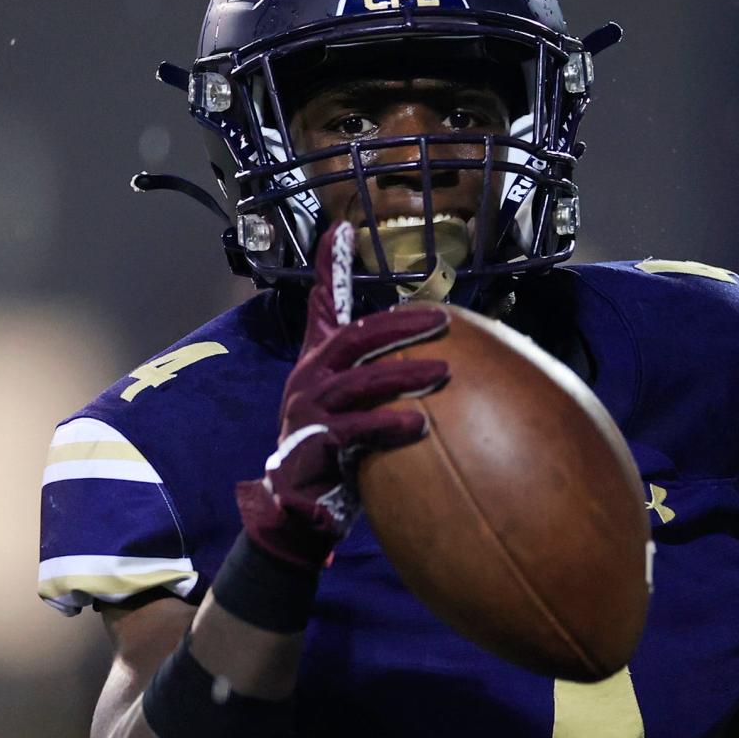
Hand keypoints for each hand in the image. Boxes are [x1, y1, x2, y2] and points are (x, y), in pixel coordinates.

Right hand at [236, 221, 449, 568]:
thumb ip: (371, 378)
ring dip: (402, 375)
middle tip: (441, 320)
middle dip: (398, 325)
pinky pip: (356, 432)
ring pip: (358, 382)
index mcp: (317, 364)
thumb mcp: (347, 406)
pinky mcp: (315, 446)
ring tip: (443, 371)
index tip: (342, 230)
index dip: (330, 268)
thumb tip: (420, 354)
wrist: (295, 507)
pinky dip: (389, 426)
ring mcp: (308, 412)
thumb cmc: (332, 452)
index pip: (323, 306)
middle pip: (353, 338)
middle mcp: (309, 380)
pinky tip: (421, 426)